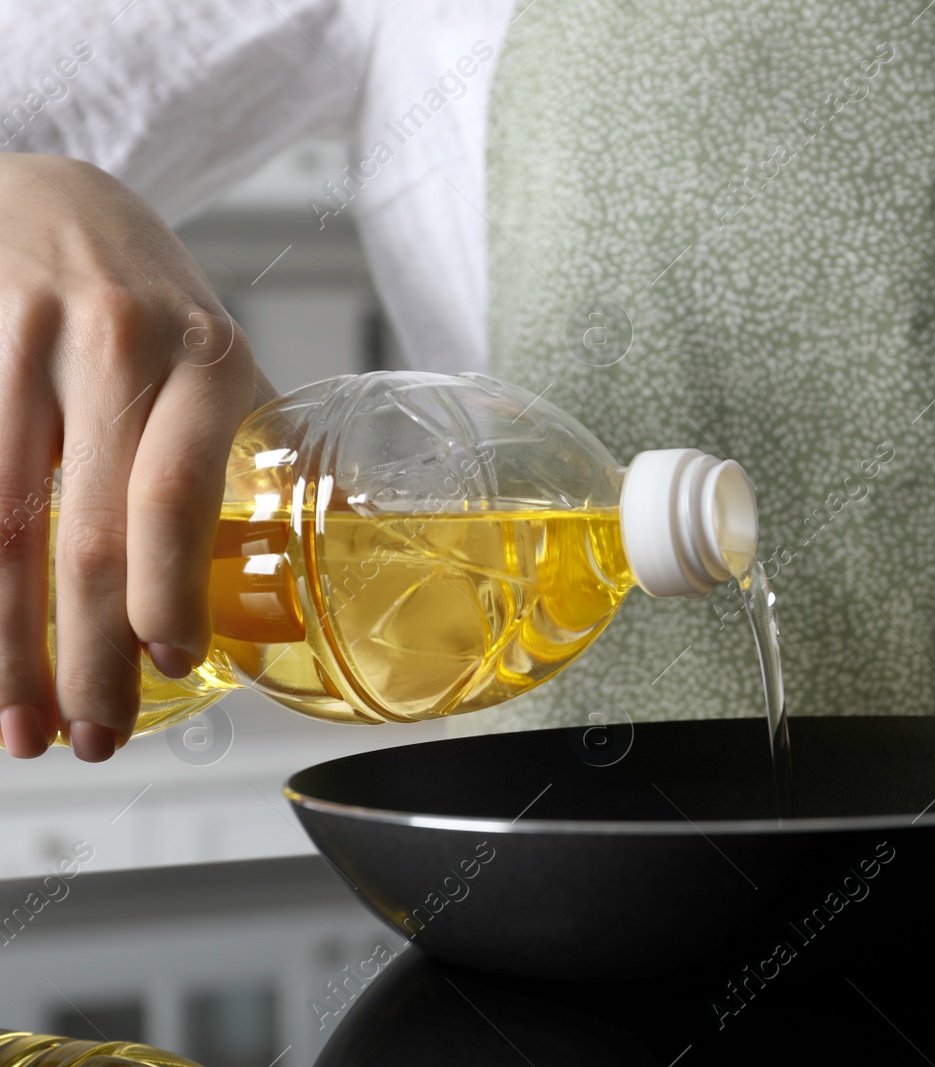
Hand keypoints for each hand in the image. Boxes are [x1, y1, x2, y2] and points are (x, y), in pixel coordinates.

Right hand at [0, 154, 268, 760]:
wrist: (49, 195)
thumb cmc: (147, 299)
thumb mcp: (223, 356)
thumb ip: (261, 444)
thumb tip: (351, 532)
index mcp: (203, 357)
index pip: (177, 490)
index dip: (168, 587)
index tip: (173, 664)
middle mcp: (111, 345)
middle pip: (86, 529)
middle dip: (86, 654)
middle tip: (91, 737)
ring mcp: (20, 344)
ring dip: (6, 644)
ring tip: (22, 726)